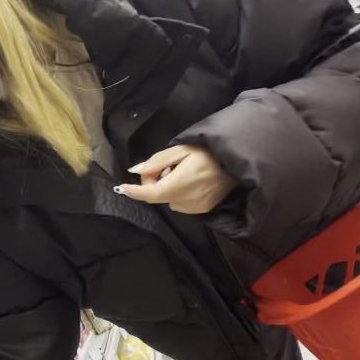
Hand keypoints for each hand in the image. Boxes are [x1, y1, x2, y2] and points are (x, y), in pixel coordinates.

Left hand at [115, 145, 236, 213]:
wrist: (237, 163)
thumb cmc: (210, 152)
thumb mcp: (182, 149)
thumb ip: (158, 161)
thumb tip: (137, 170)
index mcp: (179, 184)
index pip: (150, 194)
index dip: (134, 192)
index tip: (121, 188)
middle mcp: (185, 200)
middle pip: (158, 196)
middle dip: (154, 182)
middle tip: (164, 166)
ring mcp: (195, 207)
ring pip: (169, 200)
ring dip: (168, 189)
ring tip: (183, 172)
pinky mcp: (204, 210)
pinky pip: (182, 204)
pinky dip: (180, 194)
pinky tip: (192, 181)